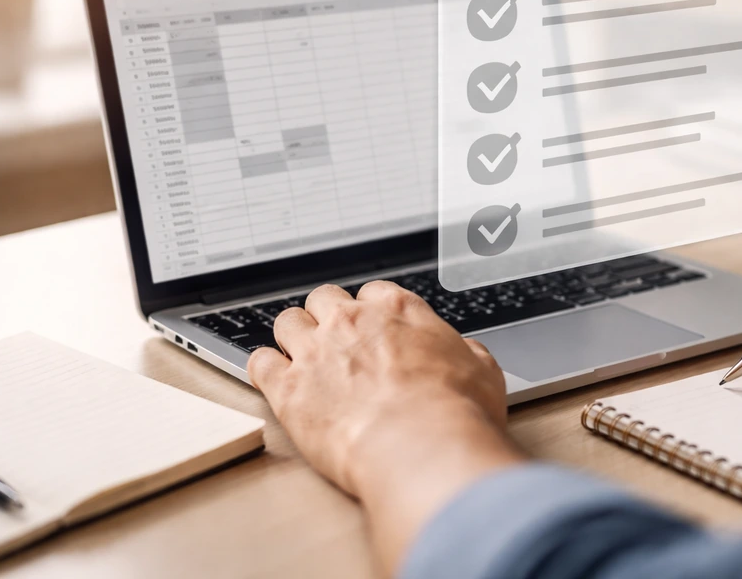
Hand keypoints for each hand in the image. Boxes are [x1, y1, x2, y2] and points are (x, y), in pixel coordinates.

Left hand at [247, 281, 524, 572]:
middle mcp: (351, 322)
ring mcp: (315, 351)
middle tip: (337, 342)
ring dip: (294, 337)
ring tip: (302, 358)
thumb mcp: (481, 370)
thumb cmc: (454, 412)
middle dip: (329, 317)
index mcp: (397, 310)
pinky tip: (274, 378)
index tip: (373, 329)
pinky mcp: (288, 388)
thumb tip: (466, 355)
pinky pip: (260, 363)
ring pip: (287, 322)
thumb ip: (464, 352)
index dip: (371, 313)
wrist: (420, 447)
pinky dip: (265, 368)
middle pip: (324, 299)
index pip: (372, 293)